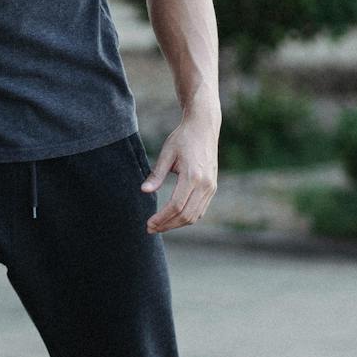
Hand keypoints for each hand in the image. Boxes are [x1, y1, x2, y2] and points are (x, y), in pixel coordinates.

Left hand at [141, 108, 218, 233]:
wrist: (204, 128)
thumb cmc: (183, 138)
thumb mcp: (166, 154)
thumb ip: (156, 174)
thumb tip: (144, 191)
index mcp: (193, 176)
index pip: (176, 206)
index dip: (162, 218)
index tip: (149, 224)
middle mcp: (205, 185)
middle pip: (186, 215)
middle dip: (167, 225)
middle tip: (151, 229)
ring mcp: (211, 187)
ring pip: (195, 216)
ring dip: (177, 224)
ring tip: (160, 225)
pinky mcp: (212, 187)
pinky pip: (200, 209)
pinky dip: (187, 217)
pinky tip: (173, 217)